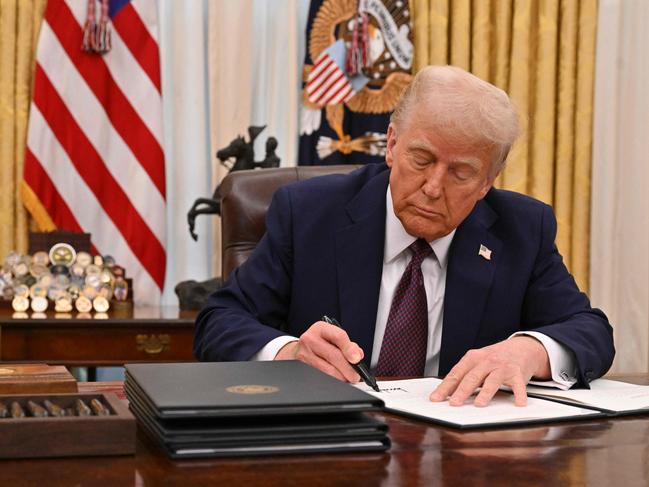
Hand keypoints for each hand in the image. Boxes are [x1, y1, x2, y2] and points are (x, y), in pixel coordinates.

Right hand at [274, 321, 362, 382]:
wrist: (298, 349)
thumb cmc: (320, 343)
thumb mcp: (332, 337)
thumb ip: (347, 344)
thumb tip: (358, 356)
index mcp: (321, 328)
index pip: (338, 336)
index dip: (349, 349)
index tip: (357, 359)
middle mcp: (311, 339)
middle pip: (334, 356)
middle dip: (348, 369)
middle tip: (355, 376)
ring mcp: (305, 354)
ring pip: (328, 370)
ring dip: (341, 377)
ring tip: (347, 379)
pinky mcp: (302, 367)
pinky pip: (321, 377)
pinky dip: (332, 381)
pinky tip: (337, 380)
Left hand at [429, 336, 550, 406]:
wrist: (522, 347)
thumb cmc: (495, 358)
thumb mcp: (477, 362)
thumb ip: (465, 375)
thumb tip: (447, 393)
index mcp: (473, 358)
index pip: (456, 374)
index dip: (445, 387)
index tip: (436, 398)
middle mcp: (487, 361)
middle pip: (472, 377)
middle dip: (461, 391)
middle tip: (454, 403)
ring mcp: (502, 366)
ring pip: (492, 380)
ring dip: (485, 392)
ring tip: (479, 404)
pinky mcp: (518, 373)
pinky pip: (518, 385)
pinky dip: (519, 394)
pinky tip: (518, 403)